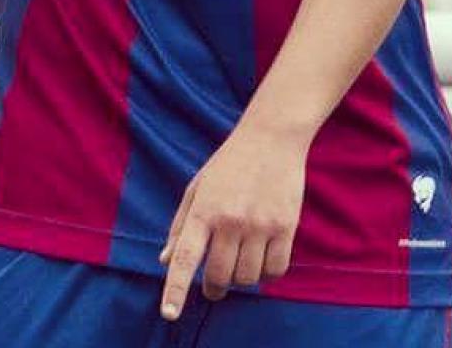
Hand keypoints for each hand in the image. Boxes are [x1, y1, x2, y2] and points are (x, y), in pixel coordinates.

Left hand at [157, 123, 308, 320]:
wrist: (271, 138)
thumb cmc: (228, 164)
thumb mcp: (196, 188)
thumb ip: (180, 226)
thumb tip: (165, 261)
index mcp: (203, 210)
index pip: (185, 258)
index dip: (176, 289)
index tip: (169, 313)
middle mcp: (230, 220)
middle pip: (219, 276)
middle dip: (214, 288)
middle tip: (214, 286)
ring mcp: (260, 224)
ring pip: (247, 277)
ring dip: (241, 279)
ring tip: (239, 263)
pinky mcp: (286, 226)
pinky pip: (275, 270)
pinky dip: (266, 274)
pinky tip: (261, 261)